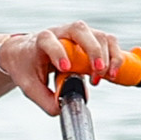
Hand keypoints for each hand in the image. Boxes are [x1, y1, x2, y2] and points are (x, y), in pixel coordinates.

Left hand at [0, 24, 128, 111]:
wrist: (24, 53)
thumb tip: (62, 109)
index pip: (49, 40)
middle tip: (97, 70)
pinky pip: (109, 42)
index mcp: (41, 40)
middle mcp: (61, 32)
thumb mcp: (29, 86)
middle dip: (92, 49)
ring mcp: (78, 34)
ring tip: (105, 78)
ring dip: (108, 56)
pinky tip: (112, 74)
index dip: (58, 52)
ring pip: (99, 35)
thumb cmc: (26, 67)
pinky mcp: (91, 39)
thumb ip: (45, 100)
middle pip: (80, 30)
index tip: (65, 68)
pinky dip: (116, 57)